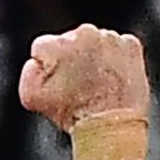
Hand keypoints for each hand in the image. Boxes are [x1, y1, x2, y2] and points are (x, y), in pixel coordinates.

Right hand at [19, 23, 149, 131]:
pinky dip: (115, 60)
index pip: (43, 47)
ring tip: (96, 84)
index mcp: (58, 43)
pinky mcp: (131, 45)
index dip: (47, 67)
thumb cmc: (72, 113)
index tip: (57, 83)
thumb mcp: (31, 98)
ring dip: (94, 58)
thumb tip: (37, 61)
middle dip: (72, 59)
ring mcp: (111, 38)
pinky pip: (118, 47)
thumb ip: (28, 71)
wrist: (110, 126)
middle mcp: (85, 33)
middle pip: (70, 41)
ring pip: (95, 43)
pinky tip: (111, 79)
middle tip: (78, 85)